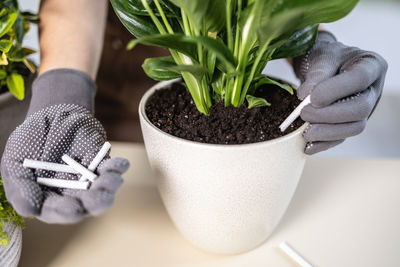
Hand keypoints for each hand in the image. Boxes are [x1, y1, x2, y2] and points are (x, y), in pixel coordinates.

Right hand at [1, 69, 129, 223]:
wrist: (49, 115)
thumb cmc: (29, 142)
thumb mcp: (15, 163)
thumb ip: (20, 187)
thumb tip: (30, 210)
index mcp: (47, 198)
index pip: (56, 210)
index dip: (64, 212)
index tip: (72, 210)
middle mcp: (70, 193)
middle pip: (84, 204)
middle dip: (94, 203)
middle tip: (101, 200)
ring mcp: (88, 179)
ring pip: (101, 189)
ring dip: (109, 187)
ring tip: (113, 181)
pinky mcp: (101, 163)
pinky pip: (110, 168)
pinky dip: (117, 167)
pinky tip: (122, 165)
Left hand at [293, 31, 387, 153]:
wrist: (323, 66)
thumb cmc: (326, 58)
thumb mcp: (322, 57)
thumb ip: (317, 74)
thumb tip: (307, 96)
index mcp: (371, 66)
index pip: (359, 79)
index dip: (335, 91)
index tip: (312, 98)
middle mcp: (373, 90)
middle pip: (361, 109)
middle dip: (329, 115)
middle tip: (304, 113)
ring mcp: (365, 110)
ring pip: (354, 127)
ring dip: (327, 132)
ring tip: (305, 131)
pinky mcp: (351, 124)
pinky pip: (342, 138)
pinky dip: (324, 143)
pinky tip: (307, 145)